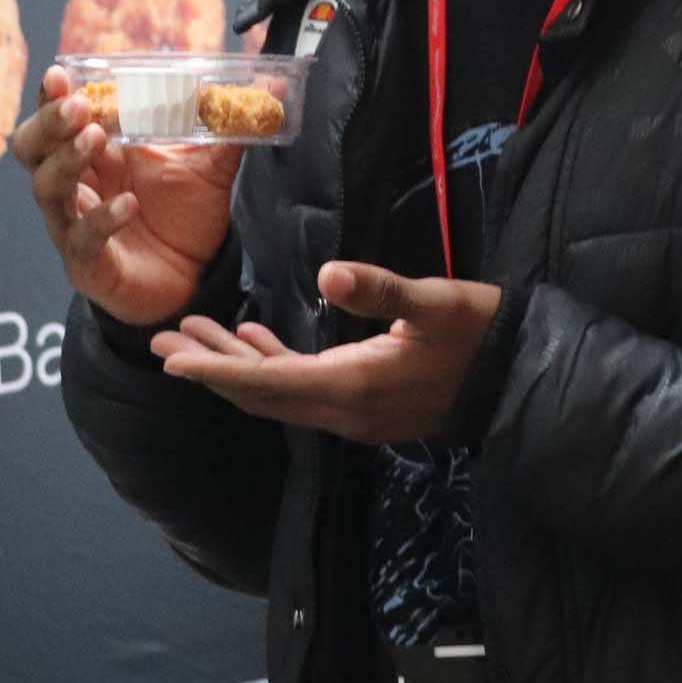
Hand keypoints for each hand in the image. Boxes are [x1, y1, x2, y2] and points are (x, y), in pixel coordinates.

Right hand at [10, 65, 239, 326]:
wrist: (193, 277)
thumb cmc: (186, 216)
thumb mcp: (209, 166)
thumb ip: (231, 127)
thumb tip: (274, 84)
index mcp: (97, 156)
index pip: (57, 121)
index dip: (53, 98)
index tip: (61, 73)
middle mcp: (77, 187)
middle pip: (33, 149)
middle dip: (50, 124)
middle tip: (78, 106)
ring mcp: (75, 225)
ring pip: (47, 189)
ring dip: (69, 161)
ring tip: (97, 139)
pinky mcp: (89, 263)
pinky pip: (82, 238)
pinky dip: (103, 218)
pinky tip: (129, 204)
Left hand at [150, 260, 503, 444]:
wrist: (521, 377)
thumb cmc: (481, 333)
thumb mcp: (437, 303)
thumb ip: (381, 290)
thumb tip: (328, 271)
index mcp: (353, 385)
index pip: (268, 382)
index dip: (216, 369)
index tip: (170, 358)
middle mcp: (344, 410)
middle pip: (261, 393)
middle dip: (210, 368)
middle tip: (160, 342)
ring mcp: (356, 412)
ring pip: (279, 392)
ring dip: (236, 366)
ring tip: (192, 337)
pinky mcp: (368, 403)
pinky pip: (305, 389)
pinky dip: (273, 366)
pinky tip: (255, 340)